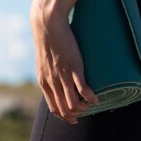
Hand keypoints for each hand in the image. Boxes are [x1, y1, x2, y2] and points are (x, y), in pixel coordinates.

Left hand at [31, 9, 98, 123]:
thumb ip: (48, 69)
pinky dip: (91, 98)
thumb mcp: (44, 59)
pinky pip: (83, 90)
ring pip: (73, 104)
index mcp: (44, 81)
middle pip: (64, 109)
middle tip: (84, 113)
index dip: (64, 116)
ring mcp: (63, 76)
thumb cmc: (47, 37)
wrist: (47, 23)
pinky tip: (96, 98)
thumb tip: (55, 74)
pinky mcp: (74, 67)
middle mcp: (52, 82)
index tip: (73, 117)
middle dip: (75, 116)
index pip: (53, 107)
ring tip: (90, 105)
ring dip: (83, 109)